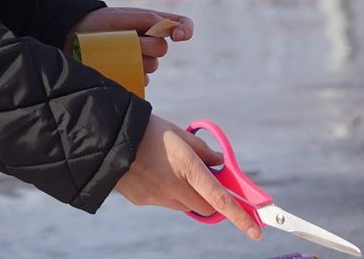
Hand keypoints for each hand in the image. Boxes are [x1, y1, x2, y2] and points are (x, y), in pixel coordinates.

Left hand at [66, 7, 191, 82]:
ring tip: (113, 52)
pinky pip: (142, 80)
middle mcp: (148, 41)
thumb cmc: (96, 24)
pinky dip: (132, 75)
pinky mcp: (132, 76)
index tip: (178, 36)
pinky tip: (116, 69)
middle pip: (162, 49)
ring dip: (136, 59)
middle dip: (145, 44)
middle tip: (123, 39)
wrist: (71, 39)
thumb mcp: (119, 17)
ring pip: (152, 66)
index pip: (180, 24)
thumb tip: (167, 27)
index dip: (185, 29)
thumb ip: (145, 19)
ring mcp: (141, 60)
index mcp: (150, 23)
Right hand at [114, 114, 264, 239]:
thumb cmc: (146, 130)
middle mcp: (174, 188)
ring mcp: (157, 198)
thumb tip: (219, 163)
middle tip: (200, 178)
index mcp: (188, 169)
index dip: (240, 216)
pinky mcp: (143, 201)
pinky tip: (150, 171)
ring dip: (185, 193)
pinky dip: (165, 191)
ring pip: (183, 205)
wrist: (107, 137)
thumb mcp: (179, 134)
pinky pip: (163, 201)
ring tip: (167, 167)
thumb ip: (203, 151)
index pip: (220, 199)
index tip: (256, 231)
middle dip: (208, 197)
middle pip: (204, 206)